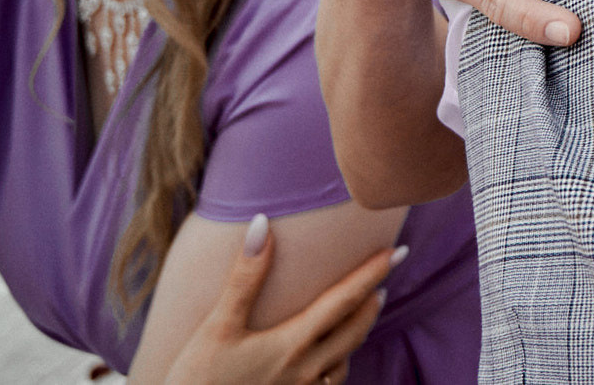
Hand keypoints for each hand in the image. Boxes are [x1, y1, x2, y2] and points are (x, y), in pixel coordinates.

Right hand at [164, 215, 399, 384]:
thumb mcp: (216, 326)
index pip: (343, 301)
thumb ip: (244, 277)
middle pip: (353, 330)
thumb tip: (263, 224)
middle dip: (371, 301)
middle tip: (384, 278)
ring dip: (356, 334)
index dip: (372, 274)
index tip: (398, 251)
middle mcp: (305, 372)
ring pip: (343, 361)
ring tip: (363, 312)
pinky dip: (336, 365)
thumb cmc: (195, 380)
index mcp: (292, 345)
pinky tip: (329, 359)